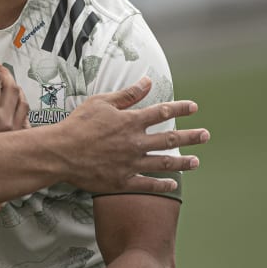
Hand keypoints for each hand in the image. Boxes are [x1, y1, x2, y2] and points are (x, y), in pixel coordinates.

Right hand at [0, 48, 29, 132]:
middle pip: (12, 86)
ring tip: (6, 80)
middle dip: (4, 71)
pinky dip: (22, 105)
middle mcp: (5, 121)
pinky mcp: (17, 140)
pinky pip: (26, 117)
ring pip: (23, 100)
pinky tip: (15, 102)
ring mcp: (14, 131)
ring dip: (15, 86)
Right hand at [57, 76, 209, 193]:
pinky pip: (147, 184)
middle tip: (205, 136)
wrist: (61, 153)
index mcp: (131, 121)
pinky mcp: (122, 181)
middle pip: (169, 139)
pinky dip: (162, 185)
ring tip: (196, 161)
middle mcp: (135, 143)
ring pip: (163, 163)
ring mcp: (130, 163)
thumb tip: (147, 82)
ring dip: (182, 162)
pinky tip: (173, 184)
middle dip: (190, 137)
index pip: (162, 112)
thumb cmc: (78, 124)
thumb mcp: (100, 102)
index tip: (193, 107)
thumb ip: (127, 94)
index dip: (180, 108)